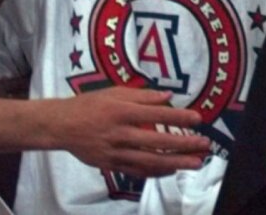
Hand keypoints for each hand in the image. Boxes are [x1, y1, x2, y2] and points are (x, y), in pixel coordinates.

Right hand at [55, 87, 210, 176]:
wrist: (61, 126)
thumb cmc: (89, 104)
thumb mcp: (114, 92)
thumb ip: (143, 96)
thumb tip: (168, 95)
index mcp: (122, 111)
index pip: (156, 114)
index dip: (178, 116)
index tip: (198, 118)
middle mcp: (120, 133)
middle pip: (157, 141)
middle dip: (184, 144)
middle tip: (204, 144)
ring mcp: (115, 152)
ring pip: (150, 161)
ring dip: (175, 163)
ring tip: (195, 163)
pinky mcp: (111, 165)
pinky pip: (137, 171)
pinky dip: (156, 172)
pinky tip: (172, 171)